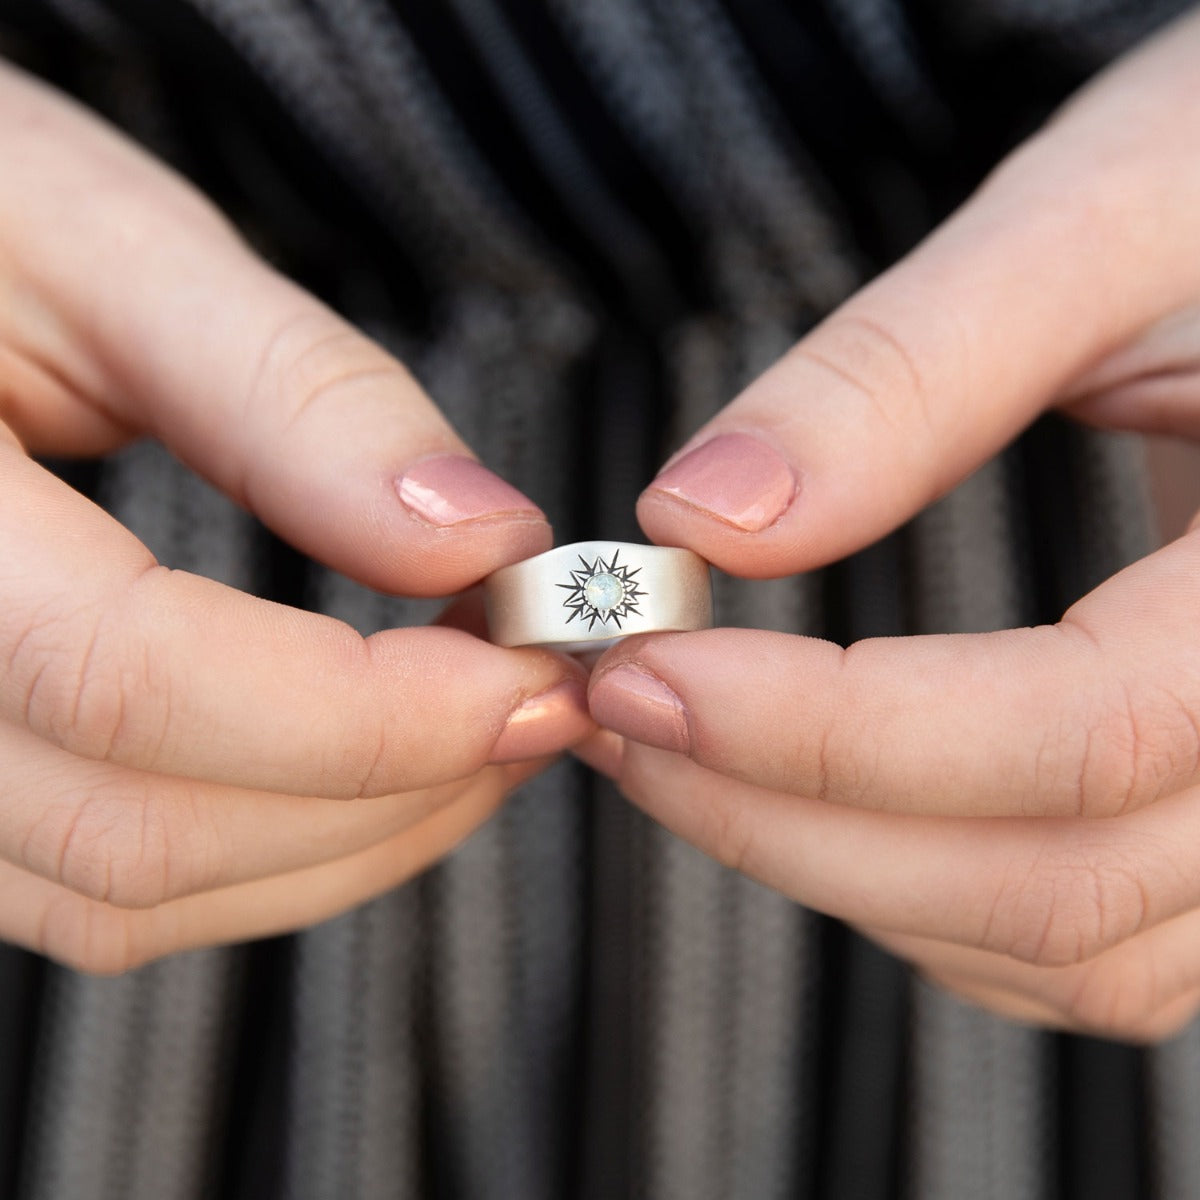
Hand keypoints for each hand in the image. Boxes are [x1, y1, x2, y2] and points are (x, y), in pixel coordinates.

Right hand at [0, 63, 591, 971]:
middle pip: (141, 827)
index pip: (129, 679)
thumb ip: (295, 395)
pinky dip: (267, 853)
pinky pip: (100, 888)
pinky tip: (368, 765)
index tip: (532, 666)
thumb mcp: (103, 245)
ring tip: (479, 728)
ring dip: (348, 836)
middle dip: (391, 787)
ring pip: (128, 891)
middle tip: (538, 695)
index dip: (370, 708)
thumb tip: (481, 538)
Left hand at [584, 9, 1199, 1041]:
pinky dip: (917, 898)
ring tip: (680, 752)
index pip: (1079, 731)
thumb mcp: (1101, 224)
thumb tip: (700, 520)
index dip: (830, 730)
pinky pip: (1082, 939)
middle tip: (622, 713)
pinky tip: (805, 802)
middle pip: (1050, 877)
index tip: (643, 670)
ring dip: (836, 873)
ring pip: (1060, 941)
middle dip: (791, 818)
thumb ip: (904, 373)